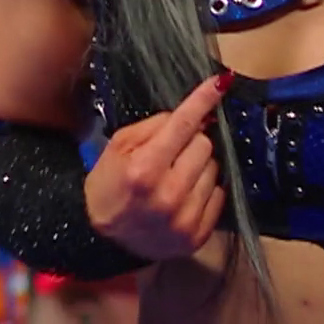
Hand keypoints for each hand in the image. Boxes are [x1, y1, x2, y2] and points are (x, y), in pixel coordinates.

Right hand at [84, 72, 230, 260]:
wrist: (103, 241)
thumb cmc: (110, 185)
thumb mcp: (118, 147)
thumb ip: (154, 126)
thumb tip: (194, 114)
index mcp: (143, 170)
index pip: (183, 125)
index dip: (202, 100)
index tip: (220, 82)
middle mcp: (168, 195)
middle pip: (204, 145)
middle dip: (191, 141)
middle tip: (173, 152)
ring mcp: (185, 219)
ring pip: (214, 168)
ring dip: (199, 166)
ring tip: (176, 176)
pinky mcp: (197, 236)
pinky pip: (219, 195)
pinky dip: (205, 189)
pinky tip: (185, 195)